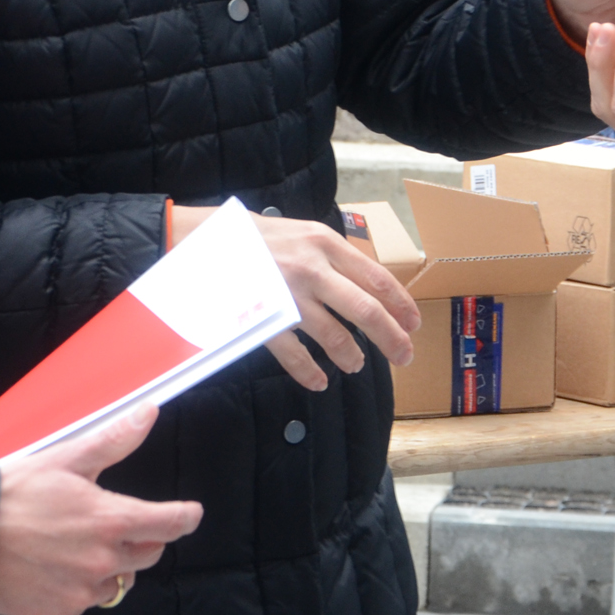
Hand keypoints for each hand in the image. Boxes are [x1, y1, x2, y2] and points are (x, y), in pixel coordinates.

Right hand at [0, 406, 203, 614]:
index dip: (184, 517)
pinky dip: (72, 590)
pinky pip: (80, 604)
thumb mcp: (63, 458)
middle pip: (146, 554)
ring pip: (114, 583)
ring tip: (70, 547)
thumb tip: (148, 413)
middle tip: (110, 525)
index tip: (190, 514)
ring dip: (105, 568)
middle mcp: (102, 561)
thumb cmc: (11, 493)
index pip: (169, 524)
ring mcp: (81, 593)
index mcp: (110, 520)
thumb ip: (113, 440)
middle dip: (138, 539)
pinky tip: (48, 570)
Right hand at [166, 206, 421, 391]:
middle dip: (391, 338)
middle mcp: (312, 269)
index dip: (400, 304)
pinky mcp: (263, 319)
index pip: (377, 277)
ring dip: (351, 356)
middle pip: (366, 311)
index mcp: (325, 243)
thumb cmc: (254, 236)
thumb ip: (331, 256)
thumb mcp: (300, 232)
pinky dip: (309, 372)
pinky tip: (318, 381)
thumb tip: (365, 283)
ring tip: (356, 365)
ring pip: (334, 335)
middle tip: (404, 357)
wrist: (200, 239)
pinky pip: (294, 354)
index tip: (413, 324)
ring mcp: (288, 295)